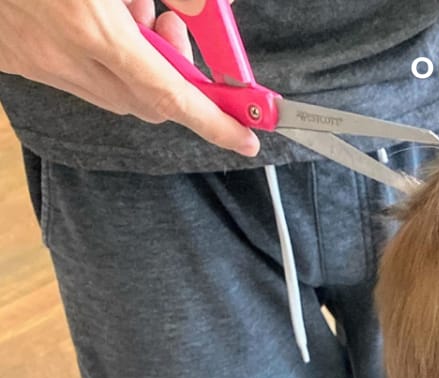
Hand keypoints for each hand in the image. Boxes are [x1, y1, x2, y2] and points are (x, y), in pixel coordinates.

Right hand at [0, 0, 258, 153]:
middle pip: (147, 102)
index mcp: (91, 26)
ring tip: (128, 14)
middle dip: (176, 79)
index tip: (247, 137)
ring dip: (137, 69)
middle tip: (172, 27)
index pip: (171, 94)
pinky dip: (101, 63)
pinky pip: (75, 78)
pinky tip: (89, 21)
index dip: (215, 121)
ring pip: (112, 93)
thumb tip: (200, 10)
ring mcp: (35, 61)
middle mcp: (63, 54)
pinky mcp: (15, 59)